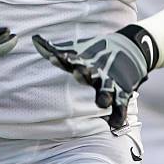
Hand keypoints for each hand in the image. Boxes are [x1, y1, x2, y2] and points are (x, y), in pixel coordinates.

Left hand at [32, 26, 154, 127]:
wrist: (129, 49)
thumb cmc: (94, 53)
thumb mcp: (76, 49)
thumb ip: (53, 48)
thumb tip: (34, 39)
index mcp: (83, 61)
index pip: (70, 60)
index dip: (62, 59)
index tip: (54, 57)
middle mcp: (96, 71)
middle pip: (89, 73)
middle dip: (84, 73)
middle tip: (80, 71)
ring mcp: (110, 82)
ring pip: (106, 91)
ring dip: (104, 95)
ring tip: (102, 102)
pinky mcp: (123, 92)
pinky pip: (121, 107)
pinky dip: (119, 115)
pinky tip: (114, 124)